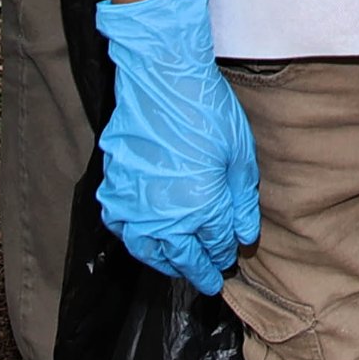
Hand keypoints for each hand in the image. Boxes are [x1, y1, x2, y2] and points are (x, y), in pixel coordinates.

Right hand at [94, 0, 260, 291]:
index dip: (223, 253)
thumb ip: (241, 202)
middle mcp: (164, 217)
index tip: (229, 258)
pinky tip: (143, 238)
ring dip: (165, 262)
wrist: (162, 78)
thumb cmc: (207, 111)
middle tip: (210, 281)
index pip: (215, 245)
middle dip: (198, 270)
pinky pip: (120, 226)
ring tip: (177, 267)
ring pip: (148, 250)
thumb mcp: (240, 156)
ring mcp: (134, 205)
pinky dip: (133, 238)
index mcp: (200, 210)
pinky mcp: (113, 188)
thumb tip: (244, 236)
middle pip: (182, 256)